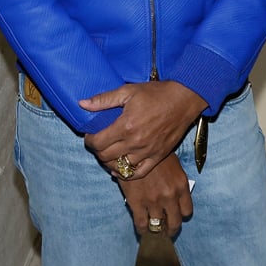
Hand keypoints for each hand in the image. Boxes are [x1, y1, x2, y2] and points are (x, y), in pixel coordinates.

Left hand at [81, 80, 206, 178]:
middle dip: (97, 151)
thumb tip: (82, 104)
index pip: (98, 142)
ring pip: (121, 167)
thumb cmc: (155, 93)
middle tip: (97, 143)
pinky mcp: (158, 156)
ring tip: (108, 153)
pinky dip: (127, 173)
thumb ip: (103, 100)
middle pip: (106, 157)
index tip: (89, 136)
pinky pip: (139, 173)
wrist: (183, 99)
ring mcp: (148, 152)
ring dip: (110, 162)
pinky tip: (120, 169)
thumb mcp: (127, 91)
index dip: (89, 141)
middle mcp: (135, 142)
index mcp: (125, 125)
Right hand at [117, 153, 192, 236]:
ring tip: (153, 231)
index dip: (181, 214)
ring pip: (158, 226)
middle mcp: (170, 196)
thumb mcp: (171, 163)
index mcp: (181, 185)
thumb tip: (172, 192)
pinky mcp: (137, 203)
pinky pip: (142, 224)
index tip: (176, 215)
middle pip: (175, 222)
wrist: (131, 146)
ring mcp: (153, 201)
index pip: (187, 211)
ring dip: (156, 230)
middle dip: (171, 229)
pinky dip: (142, 230)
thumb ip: (175, 181)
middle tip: (167, 230)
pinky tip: (142, 230)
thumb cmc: (152, 150)